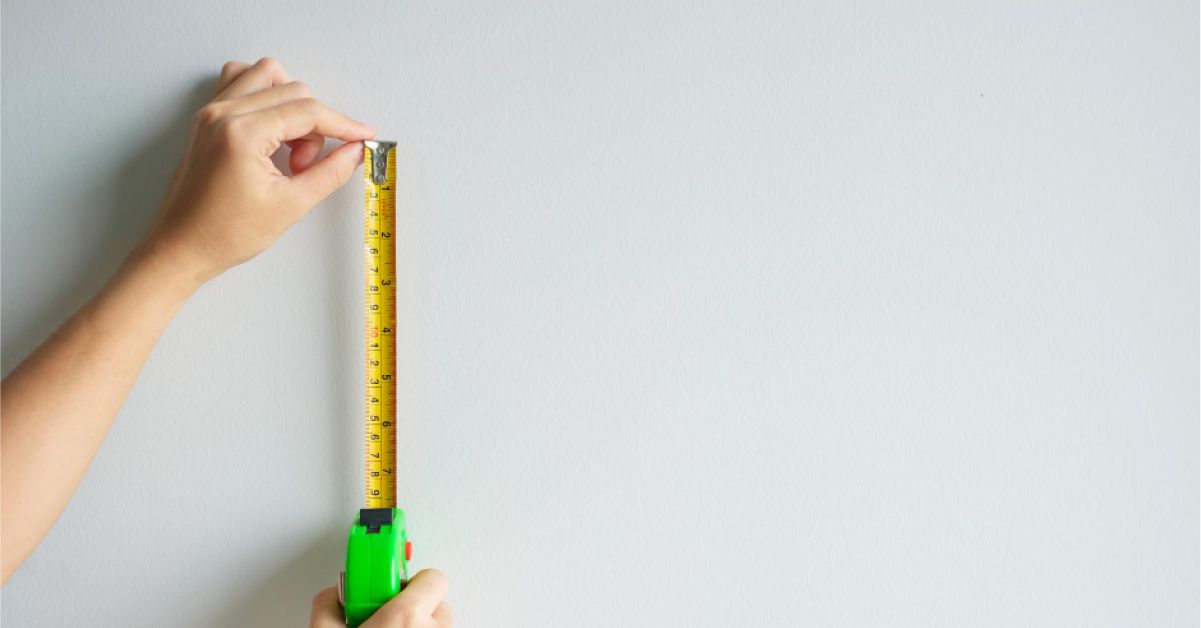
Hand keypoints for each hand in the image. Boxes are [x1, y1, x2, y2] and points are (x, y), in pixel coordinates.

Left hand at [137, 57, 374, 285]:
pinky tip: (272, 128)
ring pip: (266, 76)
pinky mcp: (207, 118)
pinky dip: (264, 96)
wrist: (182, 247)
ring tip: (290, 144)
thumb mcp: (290, 206)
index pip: (307, 111)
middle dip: (314, 125)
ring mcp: (211, 112)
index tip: (363, 136)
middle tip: (309, 165)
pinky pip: (240, 82)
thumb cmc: (223, 233)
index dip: (343, 124)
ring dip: (290, 103)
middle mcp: (222, 113)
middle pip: (291, 90)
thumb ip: (329, 173)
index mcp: (241, 133)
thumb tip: (354, 152)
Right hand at [310, 569, 452, 627]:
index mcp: (406, 619)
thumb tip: (331, 595)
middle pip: (436, 602)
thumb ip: (328, 605)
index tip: (389, 585)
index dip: (408, 581)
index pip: (432, 577)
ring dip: (418, 625)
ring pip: (437, 625)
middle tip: (385, 618)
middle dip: (412, 606)